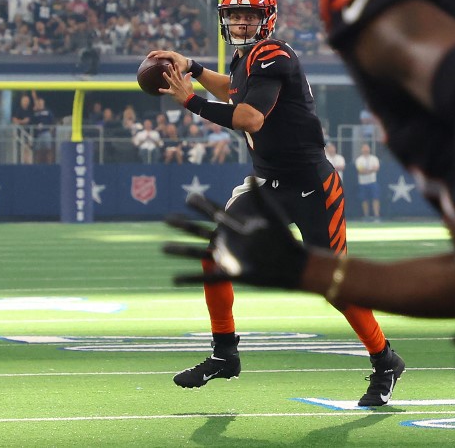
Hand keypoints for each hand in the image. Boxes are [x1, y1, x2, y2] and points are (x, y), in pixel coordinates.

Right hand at [147, 49, 189, 74]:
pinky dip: (156, 55)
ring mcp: (169, 52)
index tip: (154, 58)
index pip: (165, 54)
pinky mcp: (168, 53)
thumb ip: (176, 70)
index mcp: (173, 55)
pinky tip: (151, 58)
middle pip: (160, 51)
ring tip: (147, 57)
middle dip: (154, 53)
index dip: (159, 56)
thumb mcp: (180, 69)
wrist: (187, 63)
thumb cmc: (183, 66)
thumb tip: (171, 73)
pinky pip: (161, 53)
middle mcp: (170, 52)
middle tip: (148, 57)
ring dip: (153, 53)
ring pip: (160, 51)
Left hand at [159, 67, 195, 103]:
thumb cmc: (189, 91)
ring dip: (167, 77)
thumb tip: (190, 73)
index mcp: (182, 81)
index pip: (179, 73)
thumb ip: (188, 78)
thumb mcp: (189, 84)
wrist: (189, 99)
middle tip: (169, 65)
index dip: (177, 68)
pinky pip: (167, 92)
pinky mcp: (173, 93)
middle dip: (171, 70)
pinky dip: (163, 90)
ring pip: (170, 82)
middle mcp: (178, 83)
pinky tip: (159, 89)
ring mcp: (175, 88)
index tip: (175, 63)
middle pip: (174, 76)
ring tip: (163, 73)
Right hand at [164, 187, 308, 288]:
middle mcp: (228, 241)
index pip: (214, 213)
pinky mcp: (232, 273)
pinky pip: (207, 277)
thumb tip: (251, 175)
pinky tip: (174, 278)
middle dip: (183, 225)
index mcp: (236, 226)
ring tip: (162, 247)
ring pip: (198, 253)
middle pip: (200, 231)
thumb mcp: (270, 214)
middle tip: (166, 218)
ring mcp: (228, 257)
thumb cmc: (282, 237)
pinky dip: (190, 278)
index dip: (201, 205)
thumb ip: (259, 196)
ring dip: (180, 250)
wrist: (291, 263)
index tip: (188, 196)